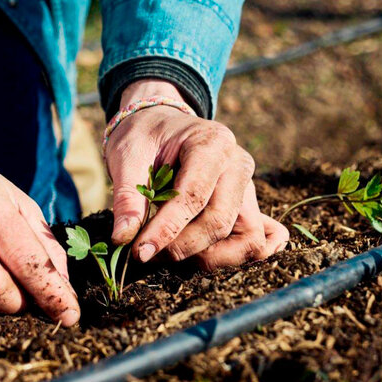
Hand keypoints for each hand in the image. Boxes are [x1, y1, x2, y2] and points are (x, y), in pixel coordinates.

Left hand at [105, 79, 288, 266]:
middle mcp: (237, 164)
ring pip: (244, 238)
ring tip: (168, 252)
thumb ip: (127, 197)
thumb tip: (123, 238)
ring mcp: (246, 186)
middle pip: (221, 222)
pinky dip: (235, 255)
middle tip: (147, 253)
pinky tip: (207, 257)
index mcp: (212, 143)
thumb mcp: (126, 157)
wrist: (160, 124)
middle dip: (183, 247)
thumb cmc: (144, 136)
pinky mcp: (247, 205)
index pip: (194, 197)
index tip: (141, 251)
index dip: (167, 229)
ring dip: (207, 256)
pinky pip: (257, 239)